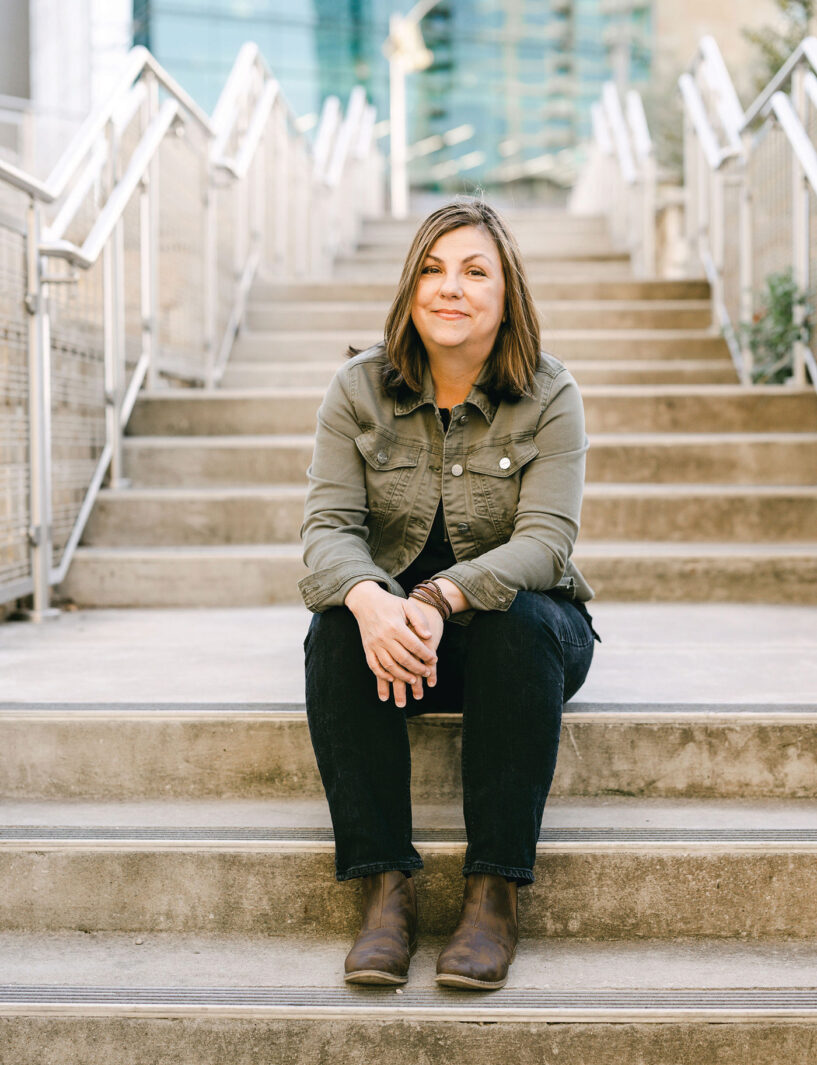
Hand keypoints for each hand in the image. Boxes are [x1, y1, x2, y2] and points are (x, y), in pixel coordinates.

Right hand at [344, 581, 442, 707]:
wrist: (365, 601)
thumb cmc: (390, 603)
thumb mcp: (407, 606)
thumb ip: (419, 620)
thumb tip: (429, 636)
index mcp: (396, 626)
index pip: (414, 645)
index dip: (426, 654)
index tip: (434, 659)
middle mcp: (384, 637)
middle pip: (403, 658)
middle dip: (417, 668)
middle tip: (427, 672)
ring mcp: (374, 644)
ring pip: (389, 666)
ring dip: (402, 675)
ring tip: (414, 680)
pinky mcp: (367, 648)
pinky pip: (373, 665)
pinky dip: (382, 674)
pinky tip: (392, 678)